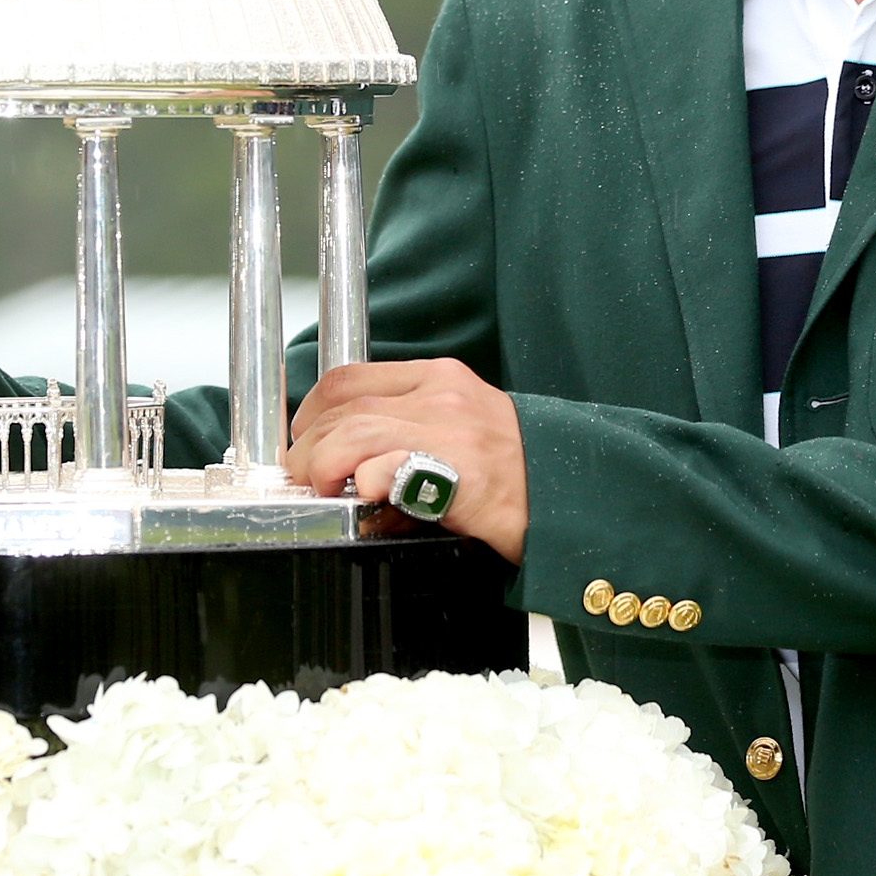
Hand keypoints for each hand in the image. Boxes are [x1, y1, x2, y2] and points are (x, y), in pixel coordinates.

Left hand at [284, 359, 529, 562]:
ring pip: (353, 432)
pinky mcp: (460, 470)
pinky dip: (364, 482)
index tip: (302, 439)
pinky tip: (366, 498)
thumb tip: (352, 461)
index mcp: (439, 377)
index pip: (349, 378)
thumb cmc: (518, 469)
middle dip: (307, 446)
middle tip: (304, 478)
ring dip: (321, 465)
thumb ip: (410, 427)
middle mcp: (441, 394)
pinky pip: (388, 466)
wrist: (573, 495)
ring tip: (323, 491)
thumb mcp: (462, 425)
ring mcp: (451, 429)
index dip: (311, 411)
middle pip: (342, 406)